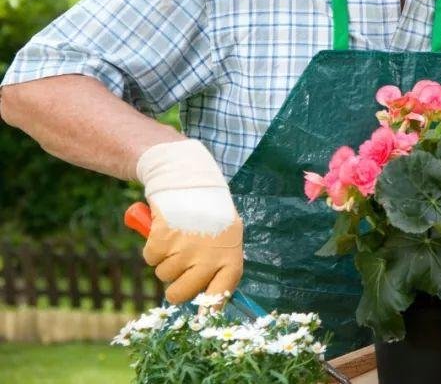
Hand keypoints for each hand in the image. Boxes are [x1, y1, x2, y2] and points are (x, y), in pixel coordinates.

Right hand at [136, 139, 243, 303]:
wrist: (192, 181)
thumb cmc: (210, 215)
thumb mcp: (225, 239)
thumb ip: (218, 266)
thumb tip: (206, 302)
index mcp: (230, 259)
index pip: (220, 296)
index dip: (207, 310)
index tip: (199, 320)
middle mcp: (210, 258)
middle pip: (181, 294)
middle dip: (175, 286)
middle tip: (180, 267)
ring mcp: (187, 249)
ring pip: (162, 275)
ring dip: (165, 260)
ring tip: (179, 237)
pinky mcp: (164, 238)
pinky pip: (150, 258)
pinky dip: (152, 247)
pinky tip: (166, 229)